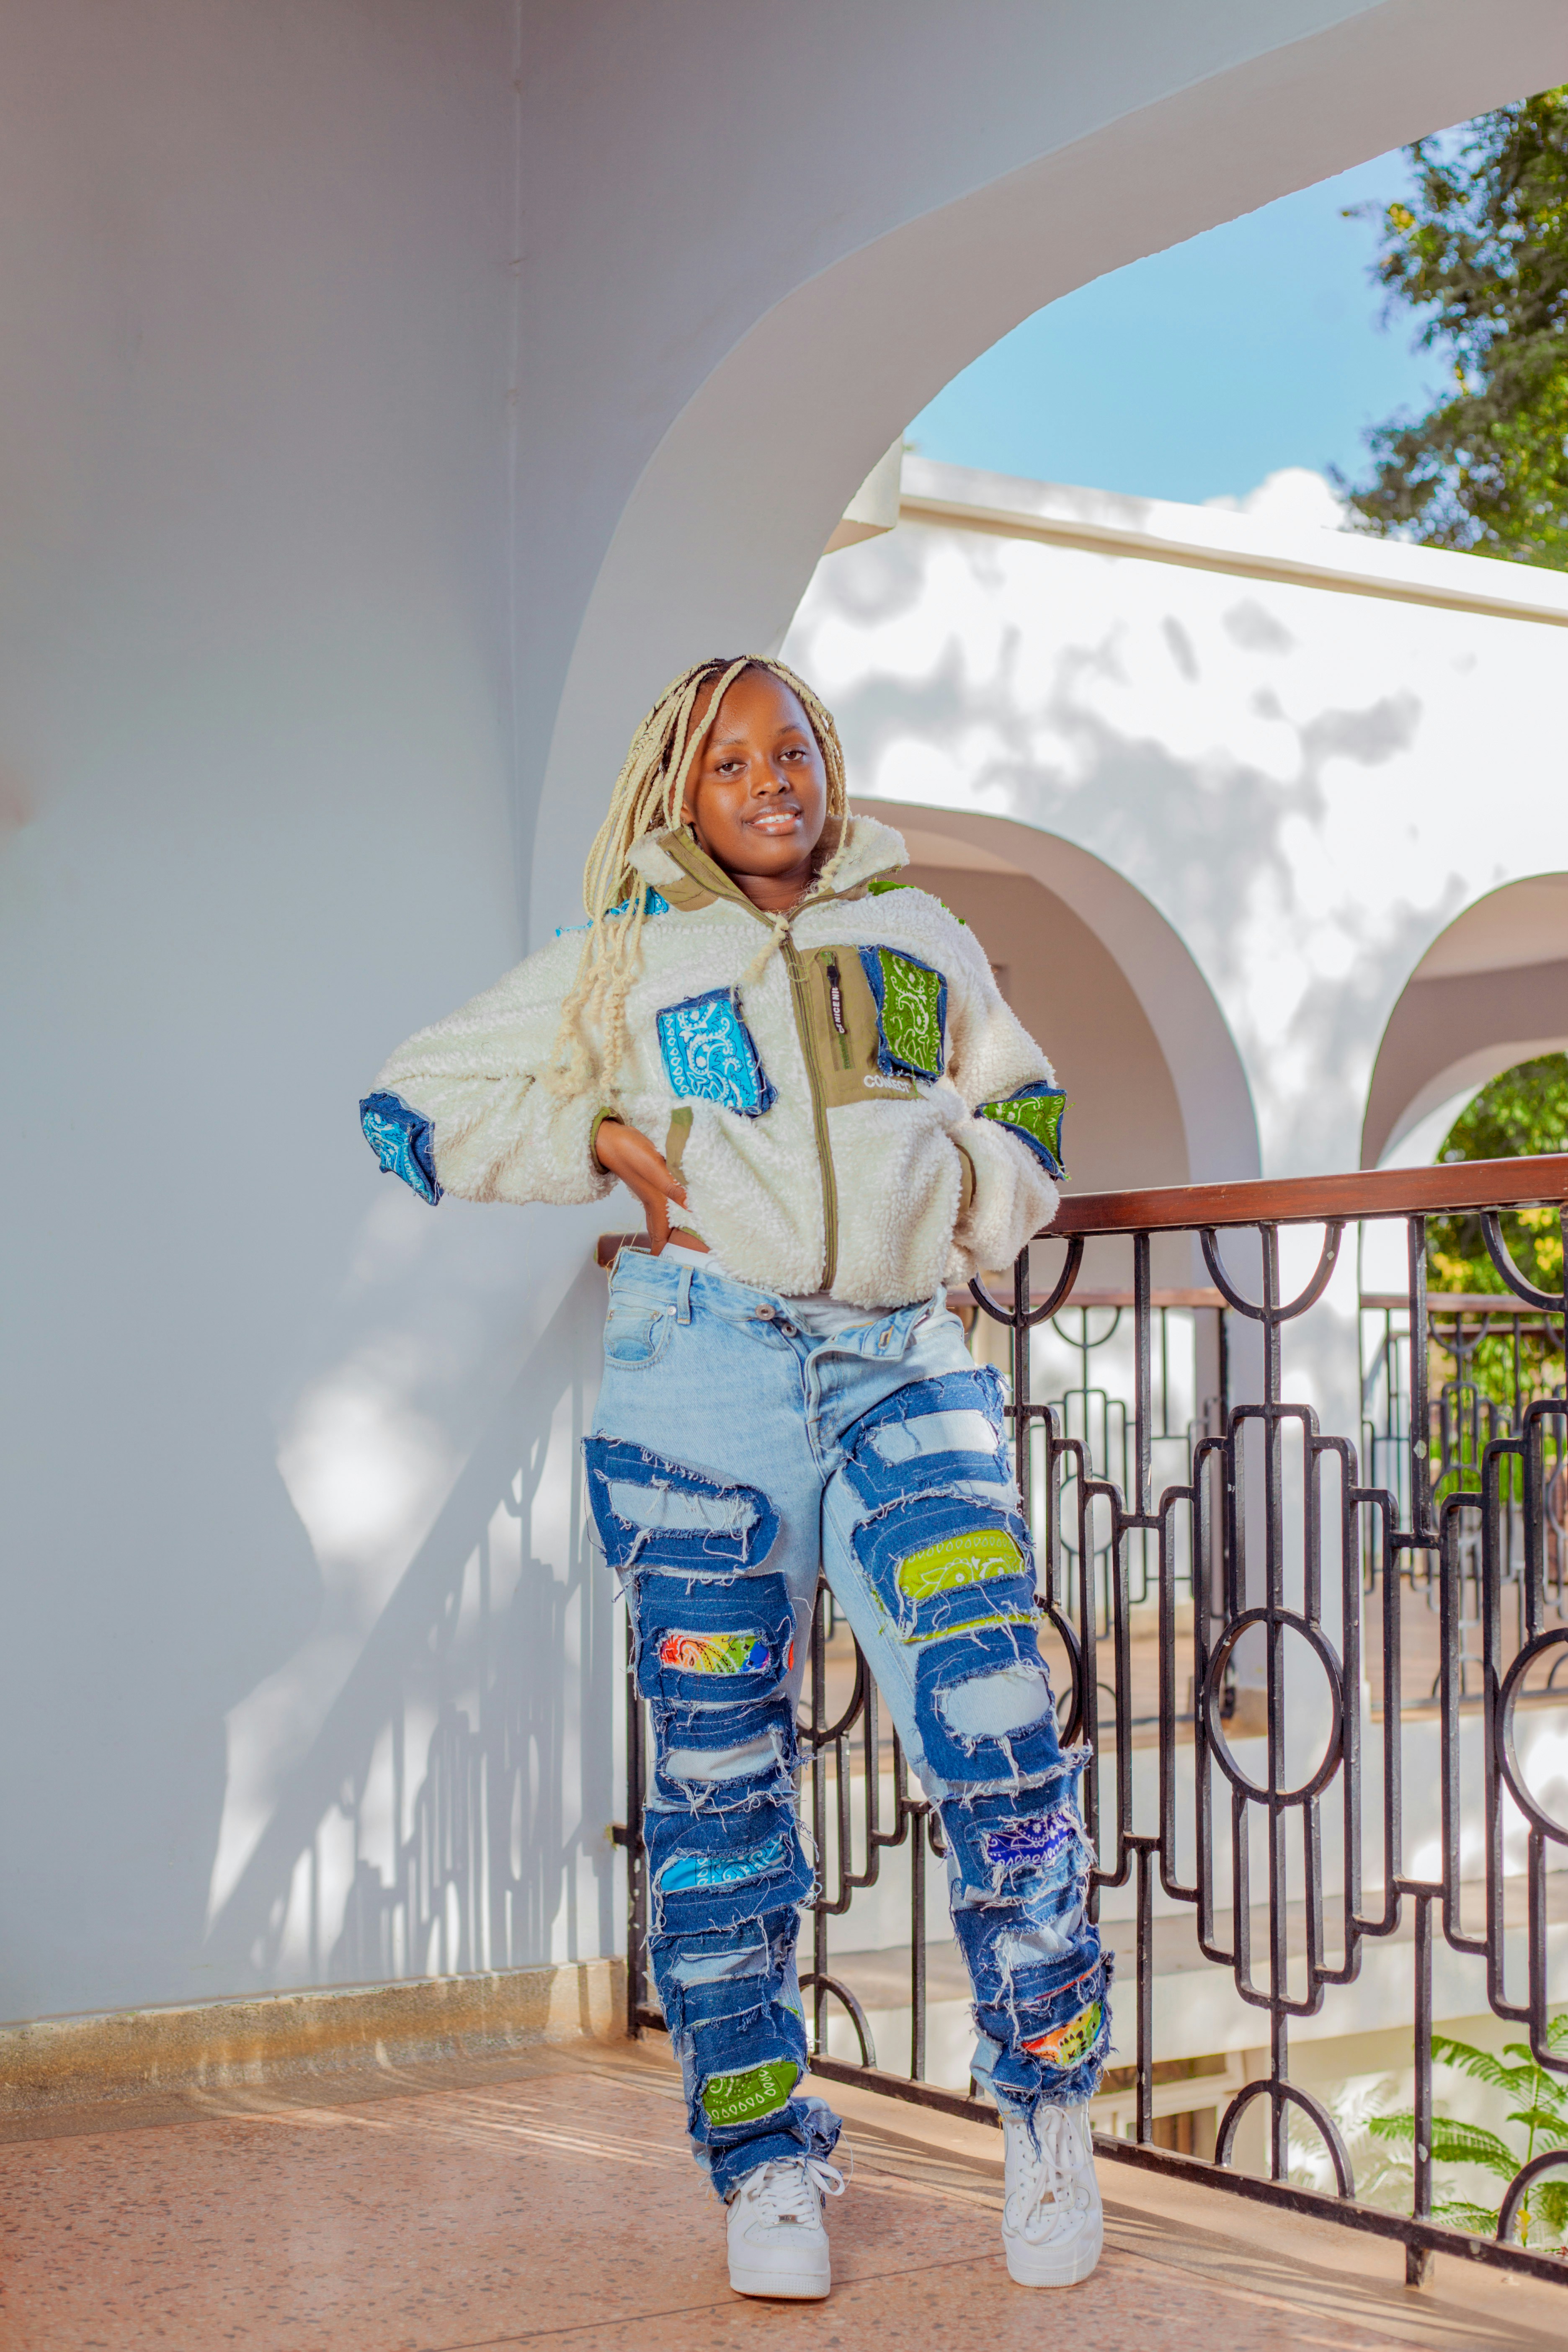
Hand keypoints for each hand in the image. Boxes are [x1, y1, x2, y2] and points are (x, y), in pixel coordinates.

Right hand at [593, 1119, 705, 1254]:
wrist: (610, 1137)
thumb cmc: (629, 1151)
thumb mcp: (653, 1168)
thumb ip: (672, 1186)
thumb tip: (692, 1205)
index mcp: (655, 1201)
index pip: (660, 1235)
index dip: (663, 1253)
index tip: (669, 1269)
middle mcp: (654, 1200)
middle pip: (662, 1230)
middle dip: (670, 1246)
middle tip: (683, 1259)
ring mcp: (652, 1191)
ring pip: (663, 1217)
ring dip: (672, 1229)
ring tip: (685, 1241)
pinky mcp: (653, 1180)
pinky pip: (665, 1203)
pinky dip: (673, 1211)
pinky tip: (682, 1208)